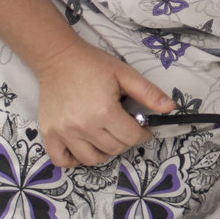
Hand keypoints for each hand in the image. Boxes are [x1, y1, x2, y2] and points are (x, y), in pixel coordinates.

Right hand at [31, 39, 171, 167]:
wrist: (58, 58)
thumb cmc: (92, 65)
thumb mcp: (125, 74)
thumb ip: (149, 93)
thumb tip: (170, 107)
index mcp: (104, 111)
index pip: (131, 137)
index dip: (143, 134)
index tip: (143, 129)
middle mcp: (83, 125)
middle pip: (114, 149)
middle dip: (126, 141)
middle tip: (125, 128)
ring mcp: (64, 132)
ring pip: (91, 159)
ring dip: (104, 152)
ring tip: (107, 138)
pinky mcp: (49, 133)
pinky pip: (63, 160)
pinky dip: (75, 160)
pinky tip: (84, 147)